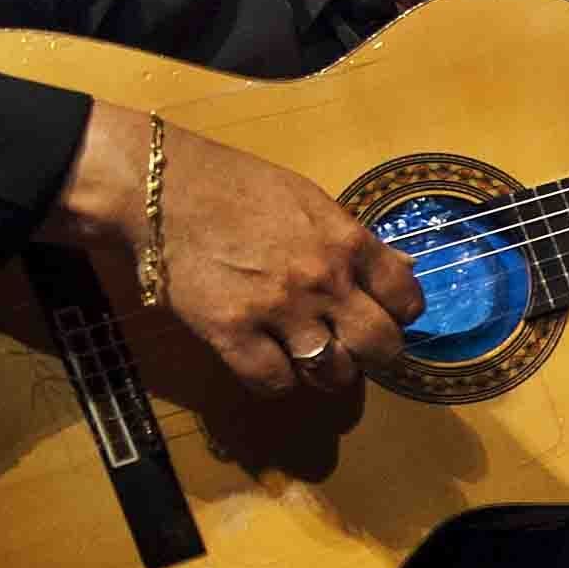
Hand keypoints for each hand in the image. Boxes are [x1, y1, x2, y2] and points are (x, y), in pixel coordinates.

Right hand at [145, 118, 420, 396]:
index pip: (405, 299)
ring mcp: (278, 309)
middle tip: (352, 345)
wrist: (163, 188)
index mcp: (347, 242)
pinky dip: (277, 381)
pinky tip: (268, 363)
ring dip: (328, 373)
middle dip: (374, 353)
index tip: (384, 314)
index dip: (399, 314)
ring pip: (333, 373)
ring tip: (311, 358)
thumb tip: (403, 269)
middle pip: (381, 345)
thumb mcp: (310, 200)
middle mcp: (323, 280)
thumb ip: (355, 241)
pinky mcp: (231, 331)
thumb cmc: (238, 186)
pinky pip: (274, 382)